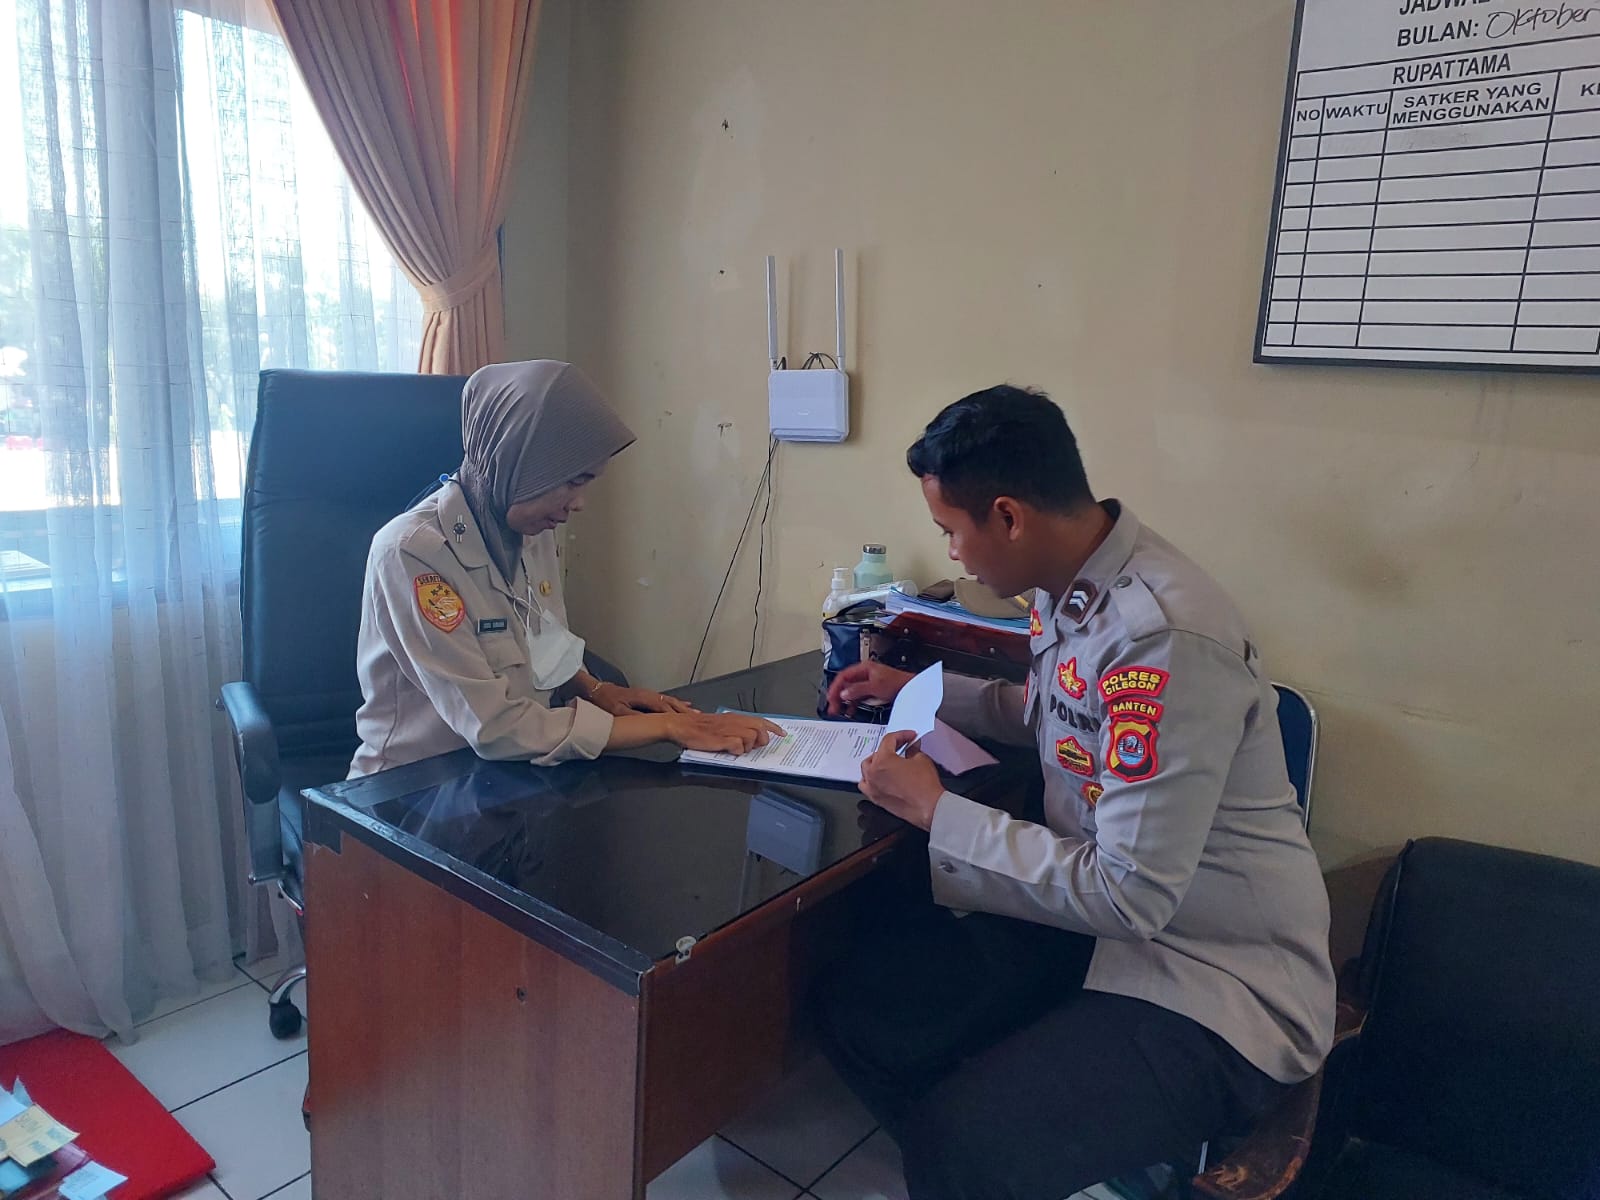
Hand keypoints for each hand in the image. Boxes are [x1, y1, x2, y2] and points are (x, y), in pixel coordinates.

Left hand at [589, 682, 696, 716]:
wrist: (597, 690)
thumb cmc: (606, 701)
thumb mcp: (618, 711)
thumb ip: (634, 716)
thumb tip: (649, 722)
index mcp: (644, 698)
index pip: (664, 708)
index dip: (677, 715)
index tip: (689, 722)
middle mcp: (649, 694)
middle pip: (671, 703)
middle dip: (685, 711)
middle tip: (699, 718)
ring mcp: (648, 695)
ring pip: (670, 701)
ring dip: (683, 707)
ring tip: (696, 713)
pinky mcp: (646, 697)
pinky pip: (665, 700)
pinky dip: (676, 703)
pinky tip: (684, 705)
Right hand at [666, 712, 784, 753]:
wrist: (681, 726)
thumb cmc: (698, 727)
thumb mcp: (720, 724)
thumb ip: (735, 728)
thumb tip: (749, 736)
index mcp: (735, 717)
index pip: (760, 720)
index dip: (773, 727)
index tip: (782, 733)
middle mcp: (734, 722)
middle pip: (760, 729)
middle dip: (761, 740)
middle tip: (755, 747)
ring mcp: (728, 730)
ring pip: (751, 737)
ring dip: (748, 746)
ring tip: (737, 749)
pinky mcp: (721, 740)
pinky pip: (738, 746)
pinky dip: (736, 751)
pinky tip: (729, 751)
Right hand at [827, 661, 914, 716]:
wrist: (911, 688)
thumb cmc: (897, 682)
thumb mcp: (875, 686)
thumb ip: (858, 689)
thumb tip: (844, 693)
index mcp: (863, 668)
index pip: (843, 676)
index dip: (835, 687)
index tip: (830, 697)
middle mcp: (864, 674)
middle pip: (845, 684)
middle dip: (837, 695)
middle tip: (832, 707)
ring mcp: (868, 683)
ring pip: (850, 692)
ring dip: (844, 701)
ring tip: (839, 711)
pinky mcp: (871, 691)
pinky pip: (858, 697)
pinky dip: (853, 704)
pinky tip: (850, 710)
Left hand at [858, 730, 944, 829]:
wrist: (929, 807)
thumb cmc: (924, 787)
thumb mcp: (921, 759)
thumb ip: (913, 749)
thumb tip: (912, 747)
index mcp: (883, 760)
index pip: (889, 740)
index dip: (901, 735)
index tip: (909, 736)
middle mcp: (874, 773)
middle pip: (876, 753)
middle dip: (889, 747)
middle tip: (902, 746)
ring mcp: (873, 787)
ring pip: (866, 769)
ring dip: (875, 762)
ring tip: (887, 760)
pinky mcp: (876, 798)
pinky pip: (866, 785)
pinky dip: (870, 779)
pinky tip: (878, 777)